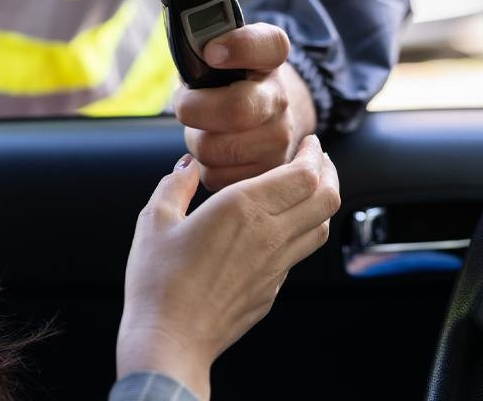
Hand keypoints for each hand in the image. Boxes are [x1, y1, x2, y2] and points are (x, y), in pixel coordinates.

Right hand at [116, 136, 339, 399]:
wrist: (170, 340)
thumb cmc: (157, 280)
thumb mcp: (154, 219)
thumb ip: (176, 184)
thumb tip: (188, 165)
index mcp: (242, 208)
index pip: (304, 174)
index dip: (314, 154)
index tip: (309, 142)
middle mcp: (269, 235)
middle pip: (326, 197)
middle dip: (328, 171)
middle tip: (317, 158)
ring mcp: (276, 266)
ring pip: (321, 226)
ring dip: (322, 201)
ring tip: (307, 188)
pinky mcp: (272, 289)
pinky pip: (299, 252)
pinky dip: (302, 230)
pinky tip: (280, 226)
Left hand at [173, 22, 316, 190]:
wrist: (260, 116)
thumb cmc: (225, 81)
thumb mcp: (217, 52)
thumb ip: (200, 43)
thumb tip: (186, 50)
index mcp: (269, 58)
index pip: (269, 45)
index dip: (239, 47)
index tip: (212, 52)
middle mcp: (281, 98)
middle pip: (235, 110)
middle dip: (193, 108)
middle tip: (185, 104)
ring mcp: (280, 138)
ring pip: (215, 148)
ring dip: (196, 140)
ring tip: (203, 128)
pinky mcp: (267, 173)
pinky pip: (215, 176)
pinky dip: (204, 166)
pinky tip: (214, 151)